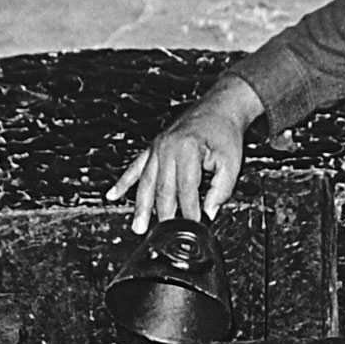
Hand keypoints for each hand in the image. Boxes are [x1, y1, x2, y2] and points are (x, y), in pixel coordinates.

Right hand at [106, 75, 264, 231]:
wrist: (218, 107)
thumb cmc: (224, 132)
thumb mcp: (231, 161)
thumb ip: (221, 189)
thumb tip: (209, 212)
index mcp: (186, 150)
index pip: (186, 189)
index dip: (189, 211)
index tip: (193, 228)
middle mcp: (167, 148)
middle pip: (162, 189)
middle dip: (163, 215)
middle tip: (163, 236)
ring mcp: (157, 148)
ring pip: (145, 182)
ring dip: (141, 207)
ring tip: (138, 227)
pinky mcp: (153, 148)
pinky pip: (135, 167)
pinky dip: (123, 182)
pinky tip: (113, 195)